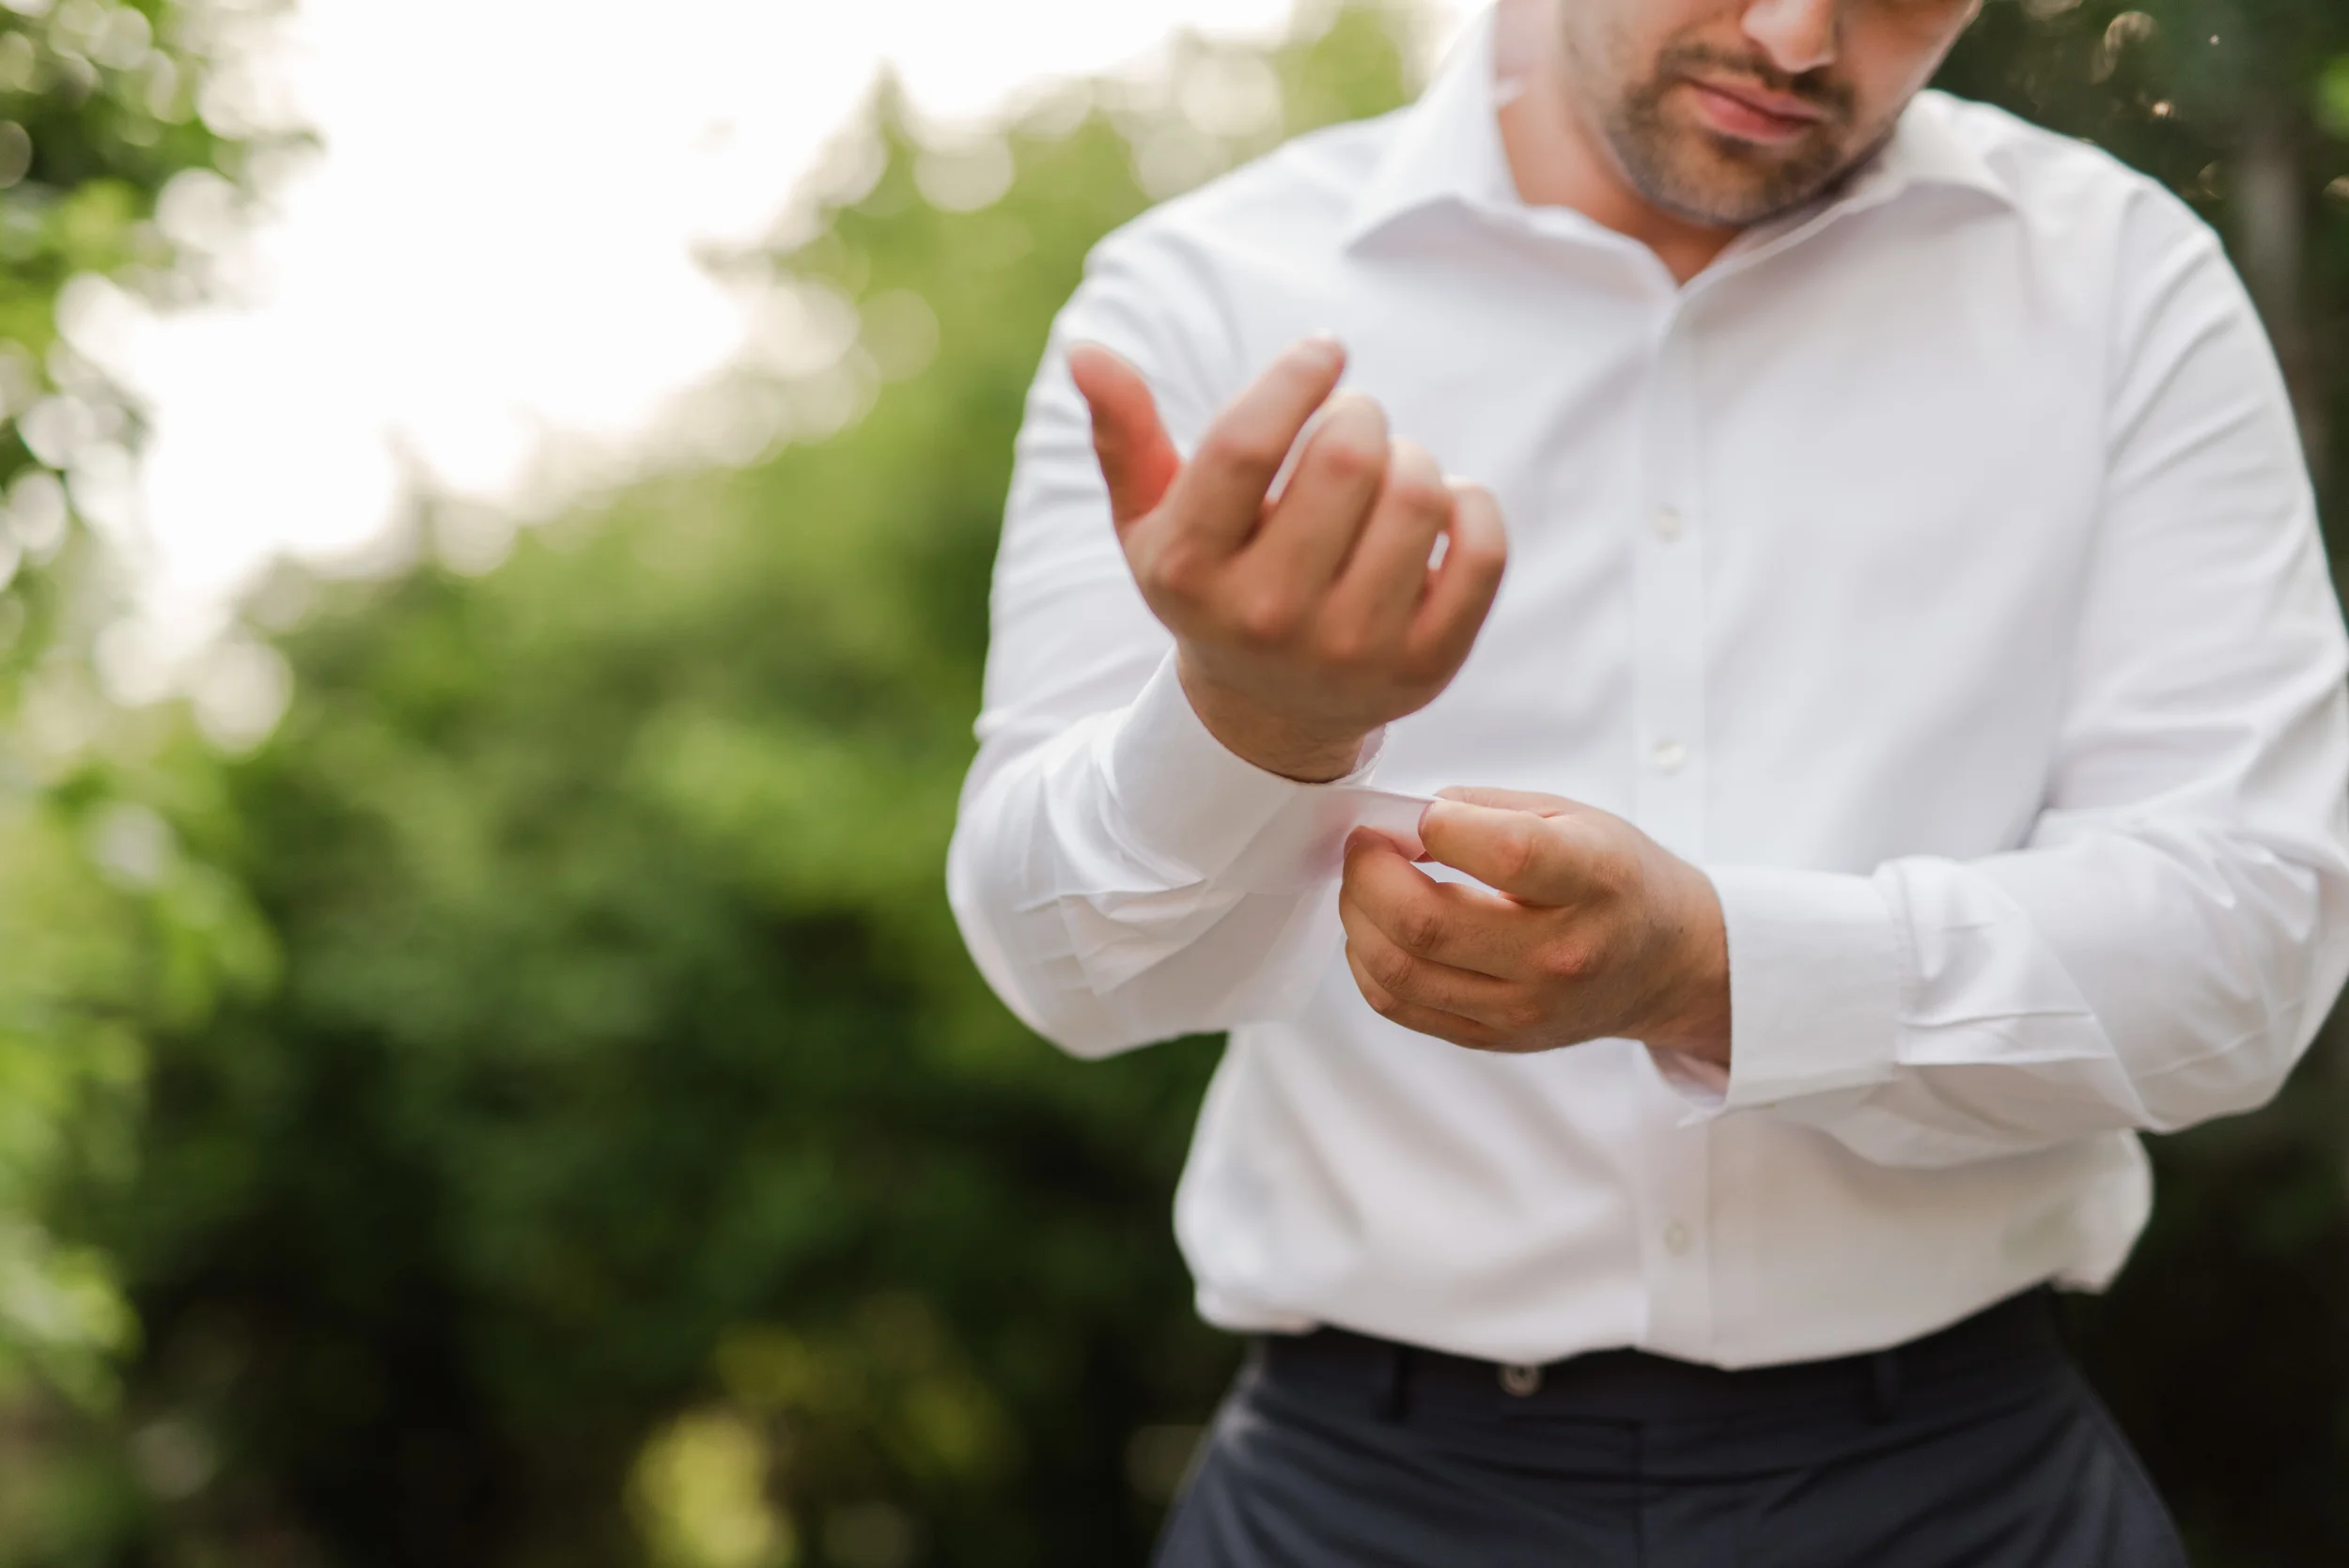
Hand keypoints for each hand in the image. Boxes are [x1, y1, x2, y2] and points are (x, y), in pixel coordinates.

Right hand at [1069, 338, 1507, 781]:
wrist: (1270, 713)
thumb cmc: (1215, 585)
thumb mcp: (1153, 522)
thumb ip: (1122, 436)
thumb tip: (1085, 351)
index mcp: (1190, 571)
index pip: (1247, 443)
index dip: (1296, 375)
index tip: (1325, 351)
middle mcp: (1267, 618)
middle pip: (1348, 457)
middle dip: (1359, 416)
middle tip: (1351, 427)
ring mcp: (1350, 651)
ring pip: (1420, 497)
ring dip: (1413, 460)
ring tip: (1386, 476)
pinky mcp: (1425, 668)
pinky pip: (1481, 550)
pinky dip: (1471, 505)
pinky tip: (1440, 510)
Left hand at [1339, 788, 1731, 1065]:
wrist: (1665, 964)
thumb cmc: (1616, 878)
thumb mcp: (1575, 815)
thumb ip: (1485, 808)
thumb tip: (1401, 819)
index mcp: (1592, 881)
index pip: (1504, 855)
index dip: (1440, 827)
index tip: (1422, 816)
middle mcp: (1559, 955)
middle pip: (1427, 924)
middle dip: (1369, 873)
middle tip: (1366, 844)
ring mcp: (1523, 1008)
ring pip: (1398, 971)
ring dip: (1357, 917)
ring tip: (1366, 884)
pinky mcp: (1493, 1037)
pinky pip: (1398, 1005)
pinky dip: (1367, 961)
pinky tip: (1378, 929)